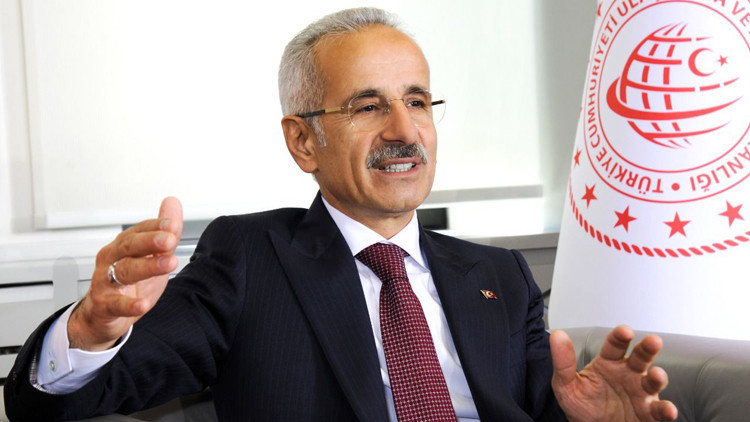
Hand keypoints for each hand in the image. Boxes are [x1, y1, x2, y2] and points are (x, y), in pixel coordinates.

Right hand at [68, 197, 182, 350]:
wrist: (103, 314)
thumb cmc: (128, 282)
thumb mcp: (151, 256)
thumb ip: (164, 232)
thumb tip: (172, 202)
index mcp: (124, 246)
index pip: (139, 231)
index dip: (155, 226)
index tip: (173, 224)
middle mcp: (111, 259)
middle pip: (130, 247)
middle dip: (150, 242)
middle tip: (170, 240)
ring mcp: (105, 281)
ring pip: (124, 271)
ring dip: (148, 267)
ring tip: (168, 264)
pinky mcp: (104, 305)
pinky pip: (116, 303)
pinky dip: (130, 304)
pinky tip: (142, 304)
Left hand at [550, 326, 677, 421]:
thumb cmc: (581, 405)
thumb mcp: (566, 385)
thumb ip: (563, 362)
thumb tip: (557, 335)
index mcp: (608, 363)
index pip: (615, 346)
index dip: (620, 337)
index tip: (625, 331)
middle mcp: (628, 374)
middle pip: (641, 357)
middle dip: (647, 348)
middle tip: (653, 341)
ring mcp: (640, 393)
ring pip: (653, 381)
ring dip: (659, 377)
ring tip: (657, 375)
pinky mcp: (648, 413)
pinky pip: (659, 410)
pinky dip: (666, 409)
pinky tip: (667, 409)